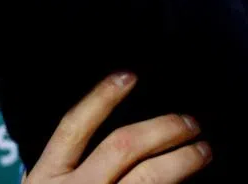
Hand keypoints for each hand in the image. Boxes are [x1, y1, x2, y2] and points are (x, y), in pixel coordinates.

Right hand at [26, 73, 210, 183]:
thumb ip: (71, 171)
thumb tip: (123, 145)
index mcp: (46, 179)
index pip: (74, 126)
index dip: (102, 96)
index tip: (129, 75)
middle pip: (125, 146)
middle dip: (163, 128)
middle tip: (190, 122)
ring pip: (149, 178)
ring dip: (182, 159)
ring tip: (202, 150)